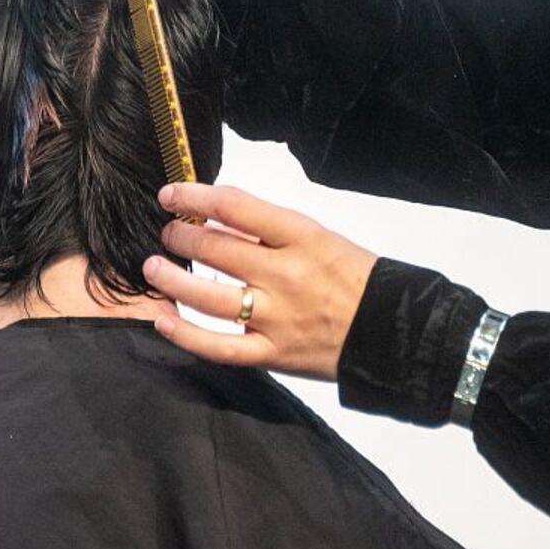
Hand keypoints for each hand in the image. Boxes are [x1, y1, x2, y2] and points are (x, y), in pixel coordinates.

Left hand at [143, 183, 378, 380]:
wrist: (396, 332)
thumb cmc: (359, 279)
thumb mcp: (323, 238)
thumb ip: (273, 232)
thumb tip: (220, 220)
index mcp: (302, 237)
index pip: (234, 208)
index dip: (194, 197)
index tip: (171, 195)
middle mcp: (286, 275)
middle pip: (215, 249)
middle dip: (180, 235)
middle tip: (167, 232)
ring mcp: (276, 317)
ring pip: (207, 297)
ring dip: (171, 279)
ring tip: (153, 267)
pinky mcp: (272, 354)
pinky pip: (218, 347)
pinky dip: (184, 333)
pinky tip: (161, 318)